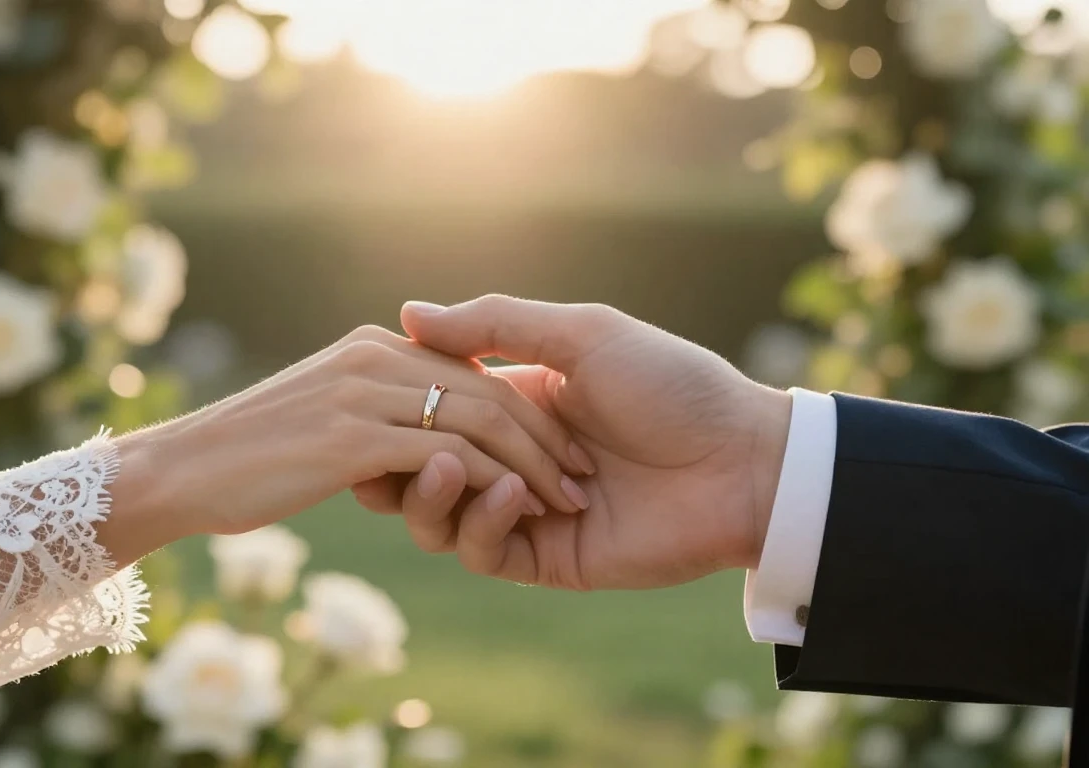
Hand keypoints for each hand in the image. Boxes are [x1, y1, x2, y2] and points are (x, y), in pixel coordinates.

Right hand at [106, 325, 591, 558]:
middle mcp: (376, 359)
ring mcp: (363, 398)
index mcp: (376, 347)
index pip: (474, 372)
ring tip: (562, 502)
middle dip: (545, 439)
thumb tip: (432, 417)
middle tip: (581, 483)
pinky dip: (487, 484)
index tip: (562, 455)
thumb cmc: (243, 448)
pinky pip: (442, 457)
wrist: (175, 471)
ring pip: (475, 423)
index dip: (526, 412)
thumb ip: (383, 392)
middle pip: (488, 392)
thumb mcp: (323, 408)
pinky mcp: (352, 443)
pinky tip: (510, 508)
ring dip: (528, 465)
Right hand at [354, 296, 791, 590]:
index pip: (429, 409)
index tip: (366, 396)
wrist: (741, 462)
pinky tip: (516, 494)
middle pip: (420, 467)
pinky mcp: (544, 558)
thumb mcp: (583, 335)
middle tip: (381, 448)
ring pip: (437, 517)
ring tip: (452, 466)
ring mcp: (524, 511)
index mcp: (514, 401)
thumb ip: (497, 324)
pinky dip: (481, 522)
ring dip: (434, 491)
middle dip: (396, 457)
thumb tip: (409, 313)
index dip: (396, 407)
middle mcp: (510, 456)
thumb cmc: (672, 385)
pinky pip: (482, 550)